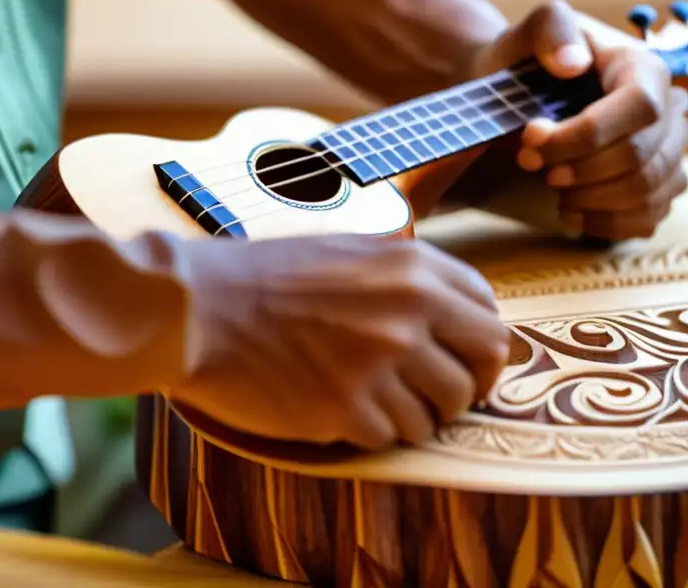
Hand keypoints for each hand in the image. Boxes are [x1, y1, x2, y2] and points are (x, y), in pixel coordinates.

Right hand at [164, 235, 509, 450]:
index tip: (464, 359)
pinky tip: (338, 409)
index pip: (490, 313)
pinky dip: (371, 431)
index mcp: (413, 267)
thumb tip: (454, 314)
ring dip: (416, 414)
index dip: (481, 344)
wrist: (198, 307)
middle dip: (467, 385)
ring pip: (441, 411)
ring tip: (375, 400)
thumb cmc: (267, 277)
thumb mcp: (351, 251)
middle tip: (436, 394)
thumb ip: (408, 278)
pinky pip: (391, 437)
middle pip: (484, 365)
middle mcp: (409, 312)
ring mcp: (381, 362)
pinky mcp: (347, 409)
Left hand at [472, 0, 687, 239]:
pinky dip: (603, 223)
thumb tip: (574, 64)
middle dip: (577, 169)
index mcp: (646, 68)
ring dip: (587, 197)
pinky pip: (646, 218)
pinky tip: (568, 210)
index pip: (639, 108)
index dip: (585, 134)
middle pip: (640, 157)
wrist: (528, 90)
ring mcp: (671, 152)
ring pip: (644, 192)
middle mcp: (671, 109)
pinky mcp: (660, 188)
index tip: (532, 139)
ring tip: (549, 182)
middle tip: (529, 162)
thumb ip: (552, 29)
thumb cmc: (533, 59)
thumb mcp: (533, 28)